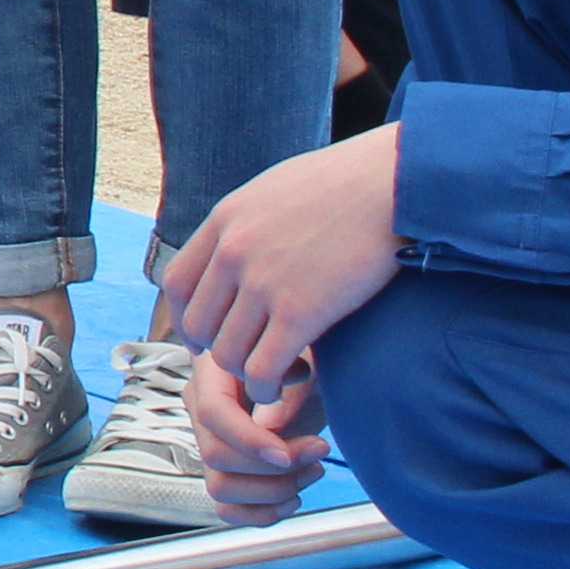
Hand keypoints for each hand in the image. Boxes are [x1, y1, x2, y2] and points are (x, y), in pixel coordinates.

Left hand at [164, 123, 406, 395]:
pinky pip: (263, 367)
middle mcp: (233, 252)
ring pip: (227, 353)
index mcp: (224, 221)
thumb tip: (240, 244)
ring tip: (278, 373)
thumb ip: (249, 222)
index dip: (187, 318)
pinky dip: (269, 386)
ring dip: (248, 374)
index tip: (207, 335)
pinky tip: (294, 379)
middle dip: (217, 350)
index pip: (176, 283)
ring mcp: (263, 282)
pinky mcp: (300, 310)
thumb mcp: (276, 190)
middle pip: (198, 324)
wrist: (393, 181)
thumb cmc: (348, 183)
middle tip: (249, 358)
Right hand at [184, 347, 333, 525]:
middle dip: (274, 468)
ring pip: (220, 489)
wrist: (305, 373)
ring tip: (312, 470)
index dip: (249, 441)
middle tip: (318, 451)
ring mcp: (210, 444)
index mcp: (212, 374)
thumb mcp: (306, 359)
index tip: (290, 454)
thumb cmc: (304, 360)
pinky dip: (264, 514)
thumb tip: (271, 425)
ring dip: (274, 491)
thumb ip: (290, 384)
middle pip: (215, 456)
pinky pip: (228, 511)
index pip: (213, 415)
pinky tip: (295, 495)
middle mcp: (201, 411)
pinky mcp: (226, 472)